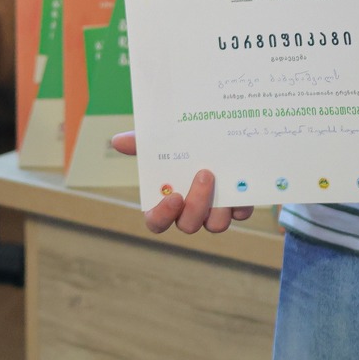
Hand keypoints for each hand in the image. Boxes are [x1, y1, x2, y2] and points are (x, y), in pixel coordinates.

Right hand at [109, 132, 252, 234]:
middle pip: (188, 225)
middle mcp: (191, 211)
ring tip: (217, 175)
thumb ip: (141, 142)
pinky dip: (241, 203)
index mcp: (167, 200)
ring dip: (216, 207)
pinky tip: (240, 184)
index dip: (163, 216)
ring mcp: (215, 211)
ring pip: (216, 226)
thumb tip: (117, 141)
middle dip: (196, 204)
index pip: (157, 222)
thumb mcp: (162, 139)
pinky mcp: (238, 206)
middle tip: (204, 174)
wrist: (216, 134)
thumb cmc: (182, 143)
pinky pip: (241, 214)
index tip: (173, 196)